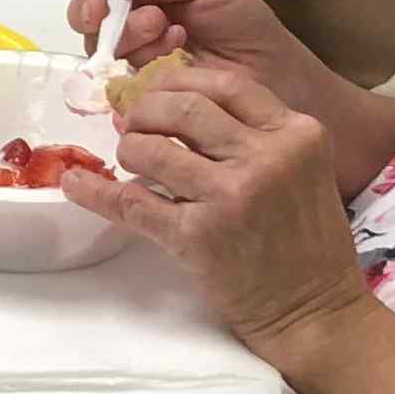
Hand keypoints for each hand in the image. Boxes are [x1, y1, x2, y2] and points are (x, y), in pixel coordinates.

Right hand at [63, 0, 312, 86]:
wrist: (274, 75)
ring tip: (171, 32)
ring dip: (129, 35)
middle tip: (110, 12)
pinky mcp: (143, 95)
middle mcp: (133, 24)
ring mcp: (136, 60)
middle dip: (93, 11)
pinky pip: (119, 81)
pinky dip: (140, 66)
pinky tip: (175, 57)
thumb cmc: (245, 26)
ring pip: (101, 47)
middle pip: (86, 16)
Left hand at [67, 55, 375, 363]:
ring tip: (129, 160)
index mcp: (296, 133)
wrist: (317, 313)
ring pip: (152, 148)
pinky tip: (77, 184)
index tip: (158, 91)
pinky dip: (96, 192)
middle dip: (146, 110)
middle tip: (134, 124)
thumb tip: (182, 105)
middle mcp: (265, 156)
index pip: (225, 83)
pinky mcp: (199, 235)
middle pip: (183, 107)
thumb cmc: (310, 244)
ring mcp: (231, 195)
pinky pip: (132, 203)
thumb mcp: (304, 170)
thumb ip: (258, 135)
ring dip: (129, 150)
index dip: (180, 80)